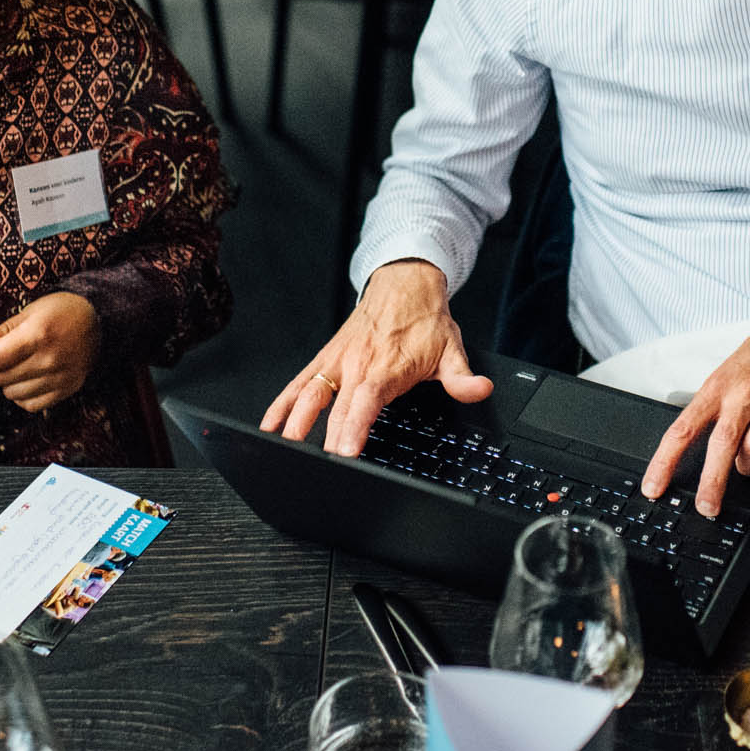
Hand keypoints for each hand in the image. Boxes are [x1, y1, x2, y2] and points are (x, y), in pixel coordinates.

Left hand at [0, 292, 99, 413]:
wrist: (99, 320)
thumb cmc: (61, 311)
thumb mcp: (29, 312)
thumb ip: (0, 330)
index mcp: (36, 336)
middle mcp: (48, 360)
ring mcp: (59, 377)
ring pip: (11, 393)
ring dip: (6, 381)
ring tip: (17, 364)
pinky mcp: (66, 389)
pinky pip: (30, 404)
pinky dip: (21, 395)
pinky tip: (27, 378)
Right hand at [259, 259, 492, 455]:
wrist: (404, 284)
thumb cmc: (424, 320)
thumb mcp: (452, 348)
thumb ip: (462, 377)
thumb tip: (480, 389)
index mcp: (387, 367)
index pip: (367, 401)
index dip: (355, 426)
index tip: (346, 450)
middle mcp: (357, 365)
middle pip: (337, 407)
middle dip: (325, 438)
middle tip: (318, 466)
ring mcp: (337, 363)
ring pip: (309, 394)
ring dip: (295, 421)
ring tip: (283, 447)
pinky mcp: (325, 360)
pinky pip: (298, 384)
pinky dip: (281, 404)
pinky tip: (269, 426)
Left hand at [640, 296, 749, 515]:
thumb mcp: (728, 373)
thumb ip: (715, 410)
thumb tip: (696, 449)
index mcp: (718, 387)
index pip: (683, 428)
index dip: (664, 461)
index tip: (653, 487)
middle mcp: (744, 395)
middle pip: (721, 446)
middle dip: (711, 484)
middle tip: (707, 507)